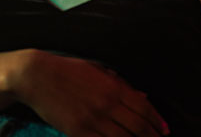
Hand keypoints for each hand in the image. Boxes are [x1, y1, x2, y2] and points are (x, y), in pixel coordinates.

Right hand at [13, 50, 168, 136]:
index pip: (144, 108)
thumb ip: (121, 83)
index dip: (157, 121)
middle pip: (138, 127)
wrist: (36, 76)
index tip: (165, 130)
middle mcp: (106, 104)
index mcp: (113, 86)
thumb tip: (143, 96)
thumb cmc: (67, 70)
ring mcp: (92, 120)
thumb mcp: (98, 70)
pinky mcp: (78, 132)